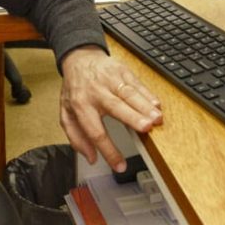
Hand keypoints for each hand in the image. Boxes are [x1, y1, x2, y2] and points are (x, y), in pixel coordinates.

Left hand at [59, 46, 162, 172]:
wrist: (79, 58)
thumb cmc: (75, 89)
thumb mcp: (66, 113)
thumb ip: (76, 137)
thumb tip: (91, 158)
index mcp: (81, 106)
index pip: (95, 132)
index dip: (109, 151)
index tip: (120, 166)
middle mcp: (96, 92)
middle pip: (116, 107)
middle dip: (132, 118)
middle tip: (146, 128)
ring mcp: (110, 80)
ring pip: (129, 93)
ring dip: (145, 106)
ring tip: (157, 119)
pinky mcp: (122, 71)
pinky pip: (136, 83)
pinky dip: (147, 94)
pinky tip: (156, 104)